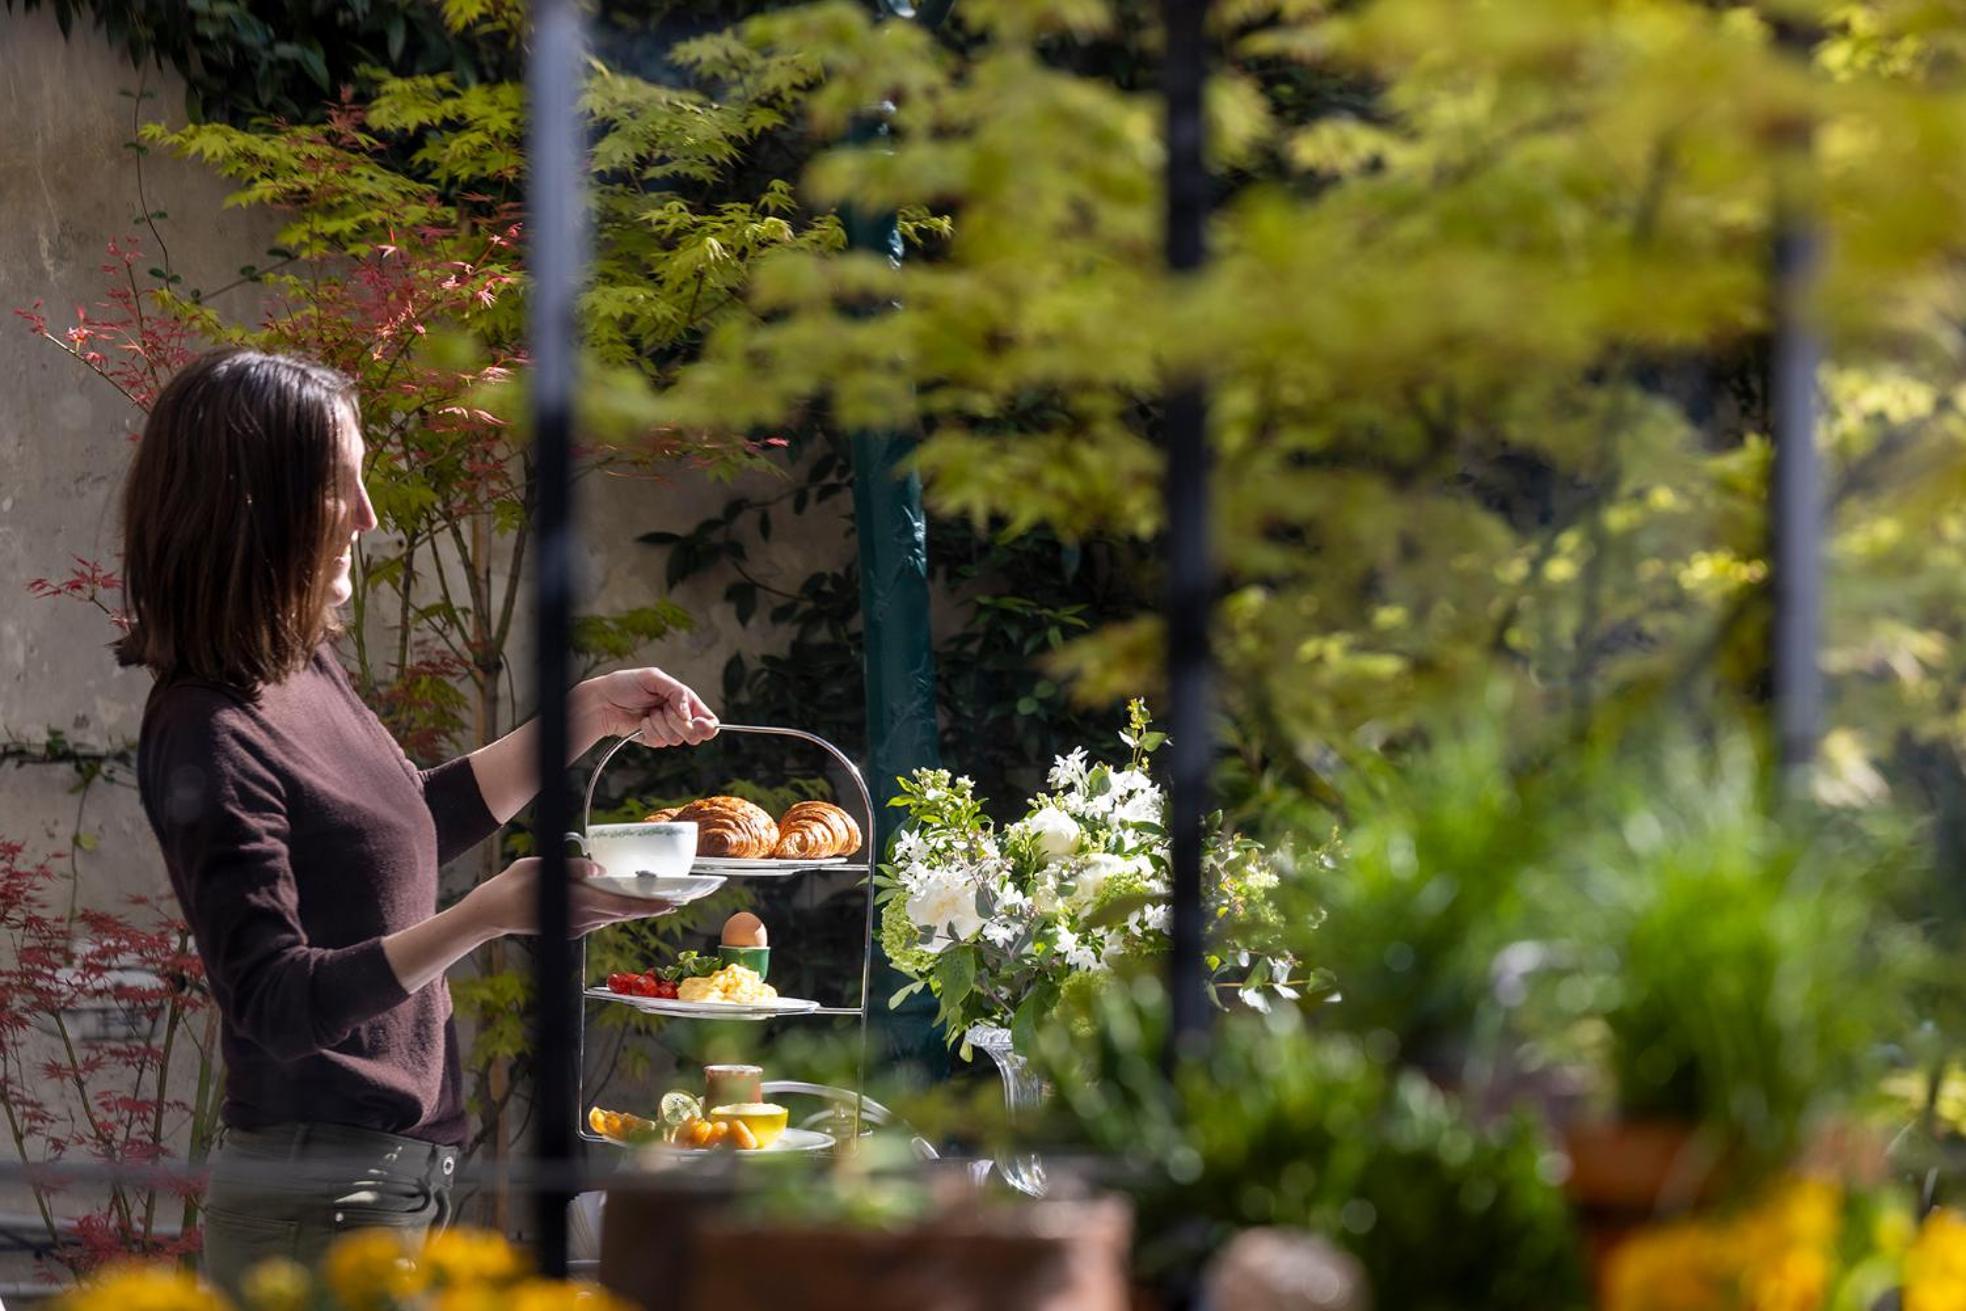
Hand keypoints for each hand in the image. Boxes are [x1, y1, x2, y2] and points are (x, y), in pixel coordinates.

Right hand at [463, 857, 675, 938]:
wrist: (489, 915)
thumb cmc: (510, 885)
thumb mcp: (538, 866)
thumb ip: (572, 868)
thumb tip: (599, 868)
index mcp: (576, 902)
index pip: (622, 905)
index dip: (650, 905)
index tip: (673, 902)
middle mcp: (580, 919)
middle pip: (624, 913)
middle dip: (652, 907)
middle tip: (679, 900)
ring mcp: (576, 927)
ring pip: (614, 917)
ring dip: (636, 909)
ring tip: (661, 900)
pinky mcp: (571, 930)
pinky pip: (600, 918)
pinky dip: (616, 910)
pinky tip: (627, 902)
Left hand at [576, 667, 718, 747]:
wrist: (604, 701)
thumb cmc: (626, 684)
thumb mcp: (654, 678)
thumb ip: (677, 692)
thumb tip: (687, 712)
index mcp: (685, 701)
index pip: (708, 719)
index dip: (708, 726)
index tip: (698, 723)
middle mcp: (679, 717)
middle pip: (696, 734)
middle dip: (679, 723)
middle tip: (664, 710)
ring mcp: (667, 729)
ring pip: (676, 740)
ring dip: (660, 724)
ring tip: (649, 713)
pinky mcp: (654, 739)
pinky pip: (660, 743)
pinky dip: (649, 731)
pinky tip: (642, 722)